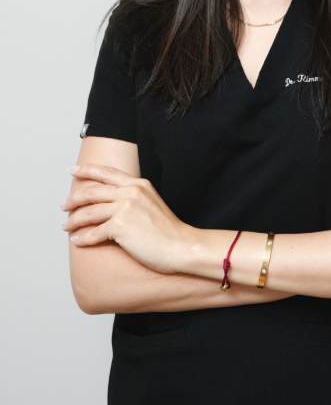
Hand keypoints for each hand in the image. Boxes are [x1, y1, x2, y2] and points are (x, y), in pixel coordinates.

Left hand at [61, 164, 197, 273]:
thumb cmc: (168, 231)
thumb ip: (133, 197)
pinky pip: (94, 232)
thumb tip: (112, 203)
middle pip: (92, 191)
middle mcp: (130, 192)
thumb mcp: (151, 203)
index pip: (106, 173)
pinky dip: (83, 238)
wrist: (180, 246)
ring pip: (89, 212)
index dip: (86, 170)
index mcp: (138, 184)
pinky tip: (77, 241)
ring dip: (74, 220)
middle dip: (74, 199)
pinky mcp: (120, 227)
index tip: (73, 170)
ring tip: (66, 226)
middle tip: (64, 205)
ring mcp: (125, 208)